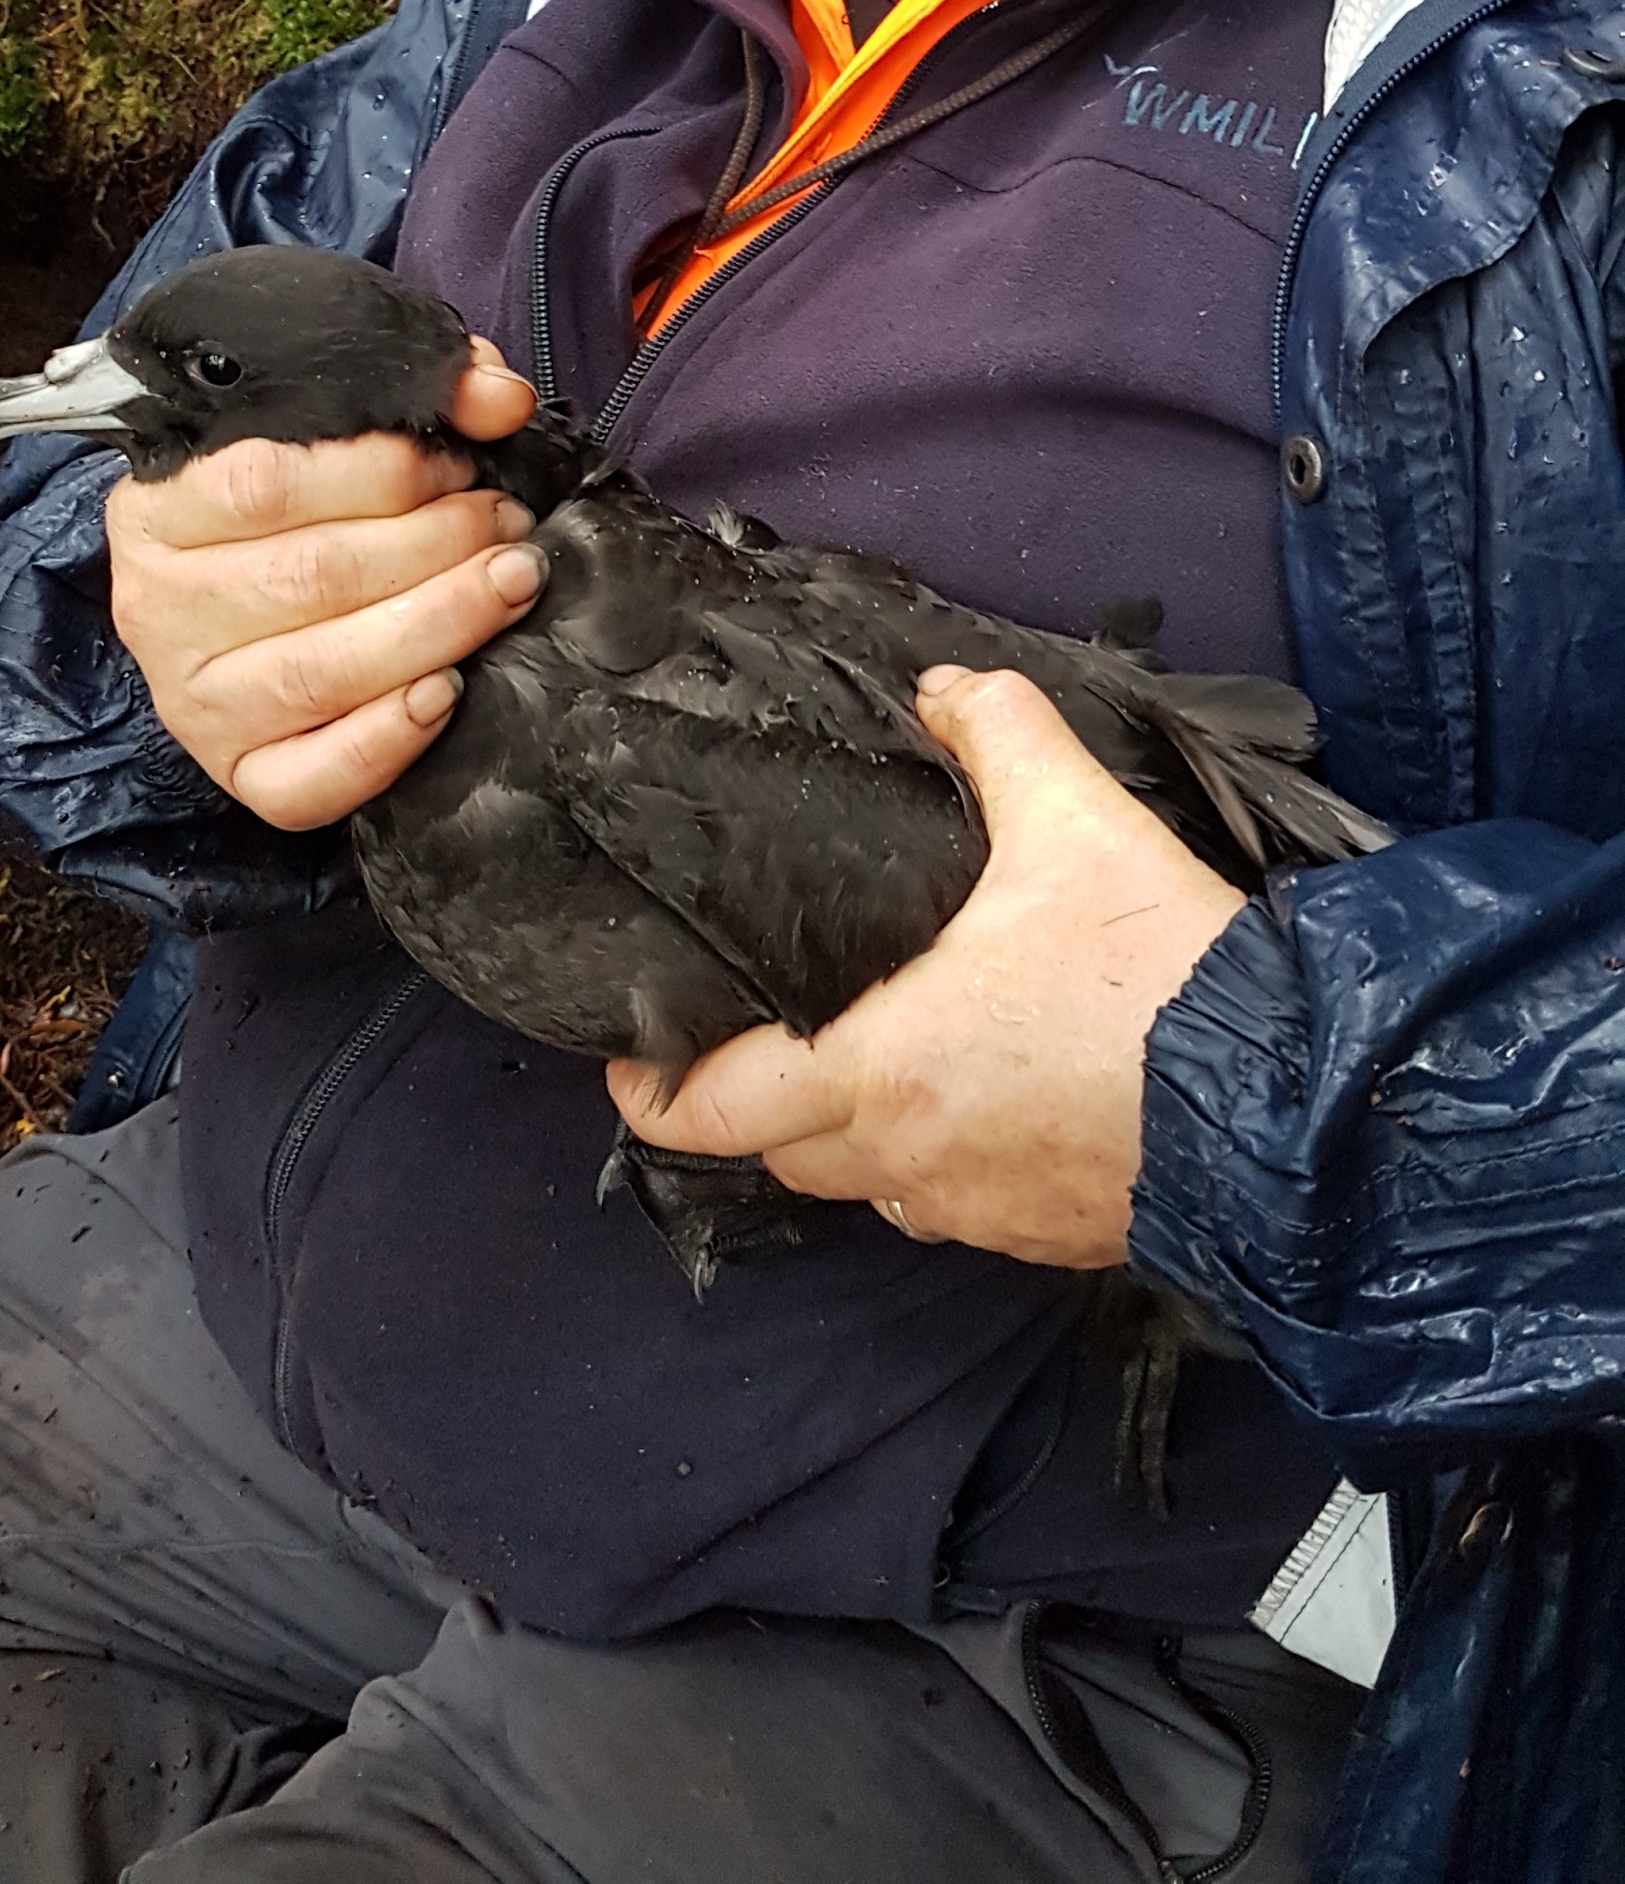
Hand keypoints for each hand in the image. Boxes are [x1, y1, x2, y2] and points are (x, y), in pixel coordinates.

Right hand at [105, 339, 545, 831]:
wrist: (224, 609)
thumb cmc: (289, 512)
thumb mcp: (324, 435)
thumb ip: (416, 397)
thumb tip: (499, 397)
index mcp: (160, 508)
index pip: (266, 482)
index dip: (384, 471)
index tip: (462, 463)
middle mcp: (160, 606)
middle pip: (310, 578)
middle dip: (436, 546)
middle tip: (506, 527)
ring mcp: (192, 700)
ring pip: (319, 674)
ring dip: (437, 625)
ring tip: (508, 586)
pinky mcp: (235, 772)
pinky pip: (305, 782)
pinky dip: (385, 742)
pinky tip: (447, 694)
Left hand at [609, 665, 1243, 1268]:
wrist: (1293, 1107)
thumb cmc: (1163, 978)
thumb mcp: (1076, 823)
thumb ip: (998, 733)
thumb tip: (946, 688)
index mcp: (881, 1067)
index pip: (718, 1108)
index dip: (656, 1091)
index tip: (630, 1066)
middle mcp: (911, 1158)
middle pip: (783, 1153)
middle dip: (756, 1105)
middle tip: (750, 1042)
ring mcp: (978, 1211)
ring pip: (870, 1187)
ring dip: (850, 1136)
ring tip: (863, 1060)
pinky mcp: (1044, 1235)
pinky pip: (953, 1208)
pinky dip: (939, 1162)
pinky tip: (978, 1098)